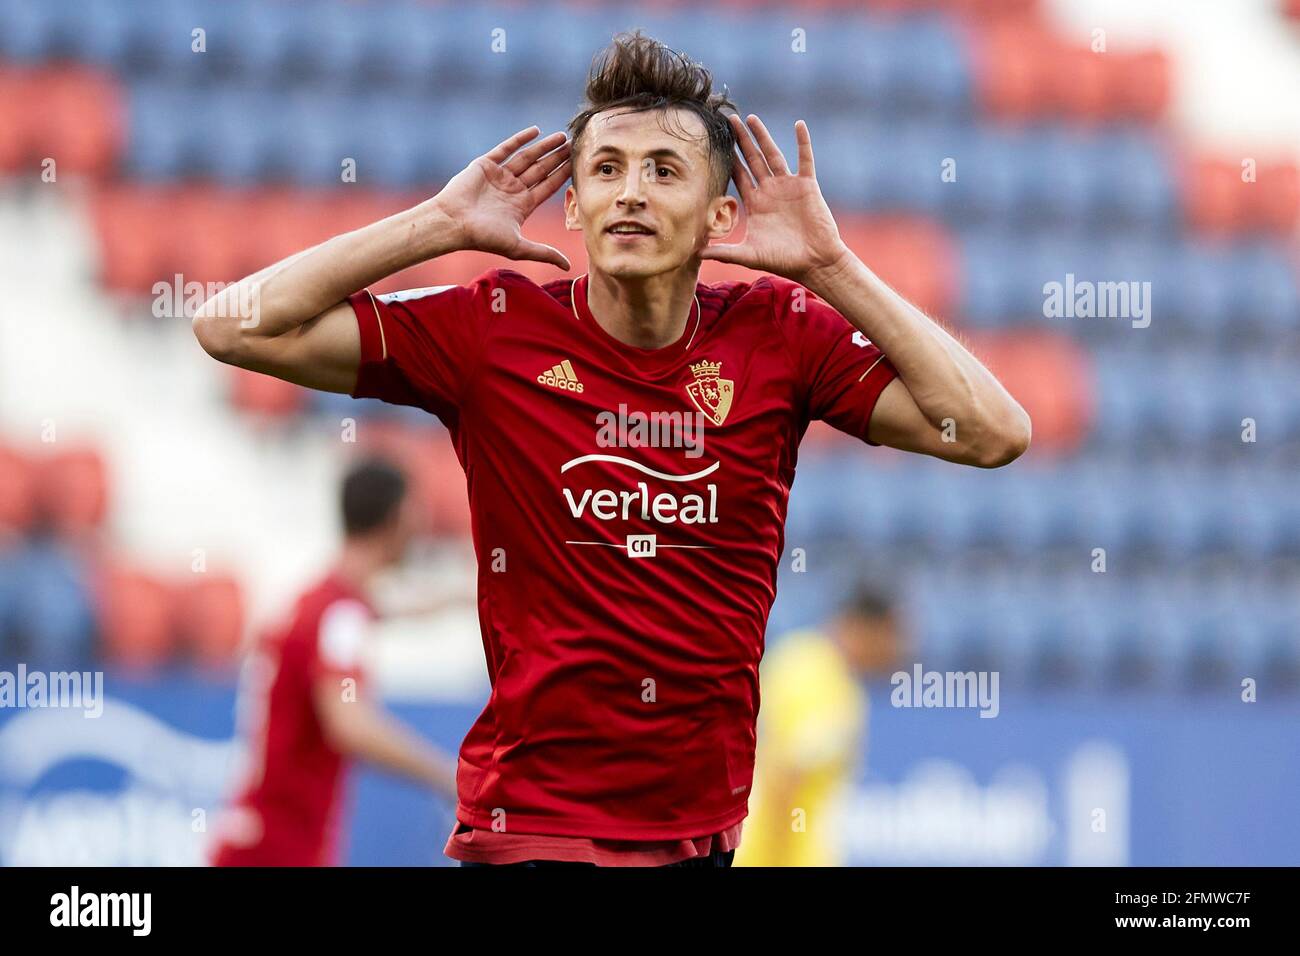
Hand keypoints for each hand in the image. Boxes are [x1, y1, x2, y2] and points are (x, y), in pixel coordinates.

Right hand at [433, 126, 572, 270]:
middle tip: (574, 146)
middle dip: (557, 159)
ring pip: (527, 158)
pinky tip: (536, 131)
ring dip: (544, 147)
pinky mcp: (485, 164)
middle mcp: (512, 190)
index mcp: (521, 206)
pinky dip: (520, 139)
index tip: (578, 166)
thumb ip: (544, 252)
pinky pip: (505, 148)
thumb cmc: (483, 237)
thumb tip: (568, 267)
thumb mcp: (518, 247)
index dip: (562, 176)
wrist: (452, 223)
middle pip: (541, 170)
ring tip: (561, 137)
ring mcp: (499, 177)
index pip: (547, 188)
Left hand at [699, 114, 849, 284]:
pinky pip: (805, 159)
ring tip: (752, 118)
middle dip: (741, 140)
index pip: (738, 176)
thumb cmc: (783, 260)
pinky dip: (803, 142)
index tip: (716, 143)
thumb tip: (695, 254)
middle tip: (729, 120)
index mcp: (756, 203)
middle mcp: (770, 191)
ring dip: (763, 136)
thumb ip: (724, 252)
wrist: (814, 262)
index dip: (728, 160)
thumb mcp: (749, 255)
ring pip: (773, 154)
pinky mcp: (807, 185)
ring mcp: (789, 186)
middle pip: (752, 160)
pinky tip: (799, 124)